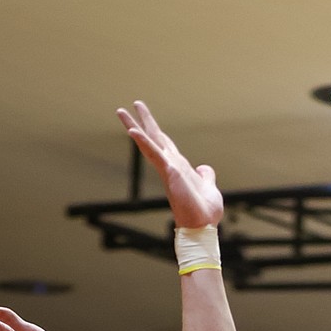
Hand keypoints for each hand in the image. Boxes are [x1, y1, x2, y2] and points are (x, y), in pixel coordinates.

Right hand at [117, 100, 223, 229]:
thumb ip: (206, 176)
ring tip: (121, 111)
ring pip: (149, 143)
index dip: (157, 131)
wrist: (203, 226)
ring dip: (135, 126)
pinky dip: (144, 142)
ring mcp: (168, 169)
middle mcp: (170, 166)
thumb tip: (204, 168)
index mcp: (179, 168)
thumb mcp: (209, 187)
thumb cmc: (205, 212)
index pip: (165, 145)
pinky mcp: (169, 173)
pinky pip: (155, 154)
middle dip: (144, 121)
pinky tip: (133, 131)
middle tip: (133, 104)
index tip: (147, 119)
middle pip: (155, 138)